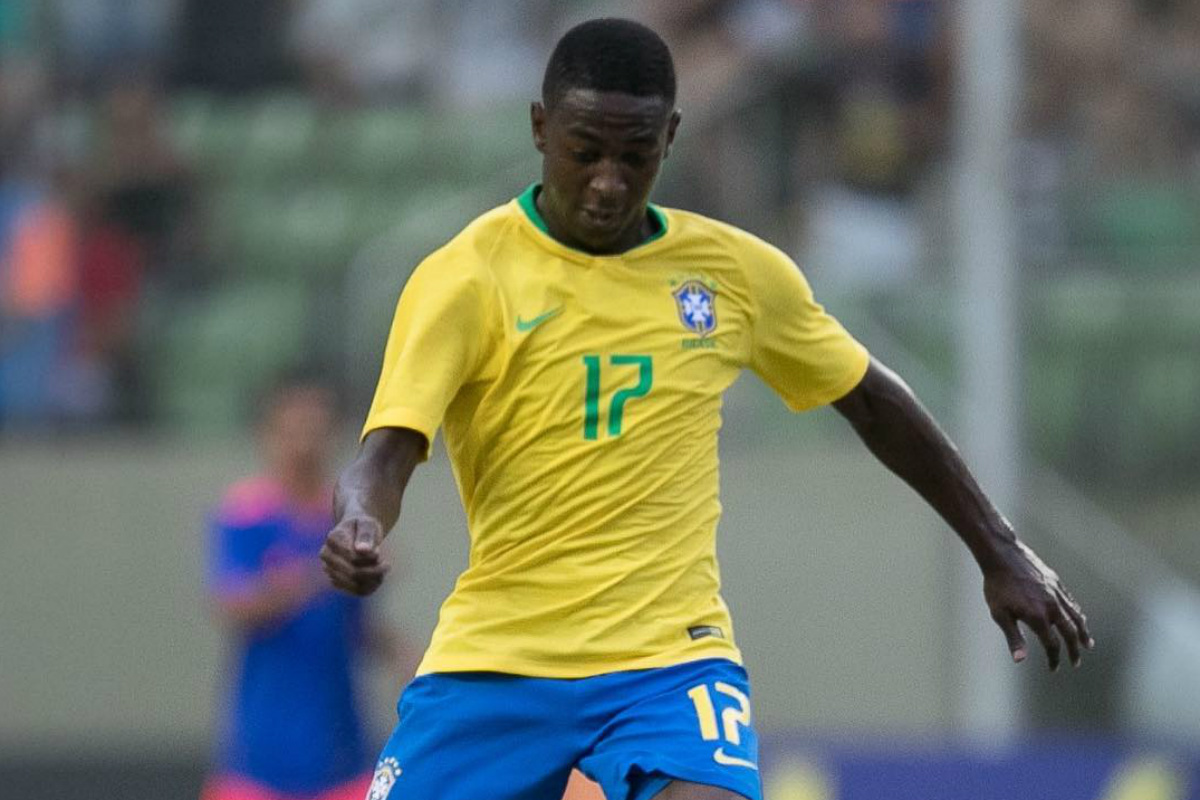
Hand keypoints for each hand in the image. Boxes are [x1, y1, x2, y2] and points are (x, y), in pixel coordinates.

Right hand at [320, 516, 390, 595]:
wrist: (356, 531)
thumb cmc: (363, 526)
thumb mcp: (368, 524)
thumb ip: (365, 535)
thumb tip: (362, 550)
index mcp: (333, 539)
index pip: (352, 557)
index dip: (371, 557)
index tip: (379, 551)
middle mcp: (327, 556)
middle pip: (354, 573)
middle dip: (374, 569)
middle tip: (386, 563)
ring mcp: (330, 570)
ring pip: (357, 585)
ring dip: (375, 578)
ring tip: (382, 568)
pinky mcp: (338, 582)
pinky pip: (358, 591)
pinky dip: (373, 586)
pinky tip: (378, 576)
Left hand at [983, 541, 1093, 670]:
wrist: (1003, 556)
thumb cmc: (998, 586)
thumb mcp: (1000, 614)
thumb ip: (1014, 638)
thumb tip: (1020, 660)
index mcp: (1038, 617)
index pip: (1052, 645)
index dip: (1054, 659)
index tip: (1053, 668)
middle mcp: (1052, 607)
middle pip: (1069, 633)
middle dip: (1073, 650)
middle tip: (1076, 662)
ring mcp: (1056, 594)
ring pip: (1076, 617)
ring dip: (1082, 633)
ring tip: (1087, 644)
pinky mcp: (1056, 583)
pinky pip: (1072, 602)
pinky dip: (1078, 614)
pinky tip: (1079, 619)